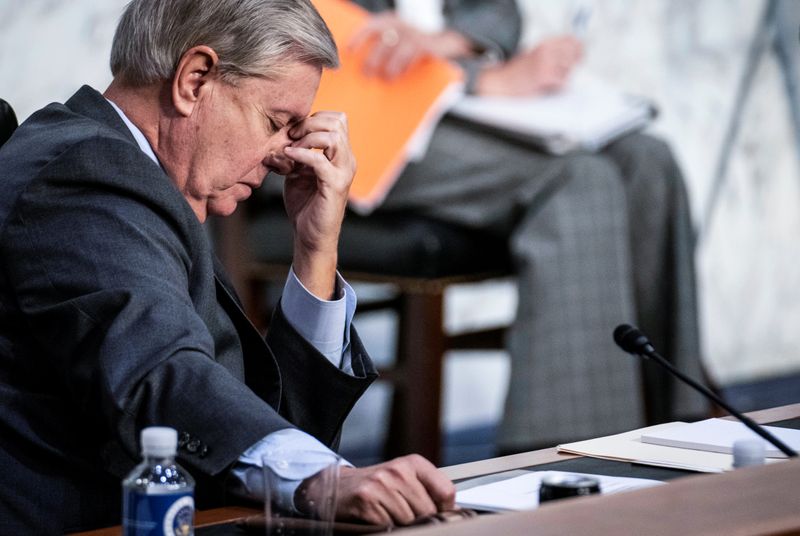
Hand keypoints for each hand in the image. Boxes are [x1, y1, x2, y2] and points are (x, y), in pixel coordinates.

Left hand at [282, 111, 355, 299]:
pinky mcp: (334, 186)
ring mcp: (343, 173)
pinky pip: (319, 161)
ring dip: (307, 138)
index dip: (314, 119)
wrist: (310, 236)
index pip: (337, 120)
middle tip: (291, 136)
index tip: (294, 132)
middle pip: (337, 122)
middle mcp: (346, 161)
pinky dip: (301, 155)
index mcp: (340, 155)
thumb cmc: (305, 205)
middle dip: (310, 124)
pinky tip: (287, 158)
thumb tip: (276, 141)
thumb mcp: (297, 172)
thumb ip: (294, 154)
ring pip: (333, 137)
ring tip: (291, 149)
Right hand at [332, 455, 454, 525]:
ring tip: (388, 516)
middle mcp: (398, 470)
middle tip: (405, 518)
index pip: (446, 491)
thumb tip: (451, 512)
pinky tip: (376, 519)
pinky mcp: (366, 500)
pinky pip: (389, 526)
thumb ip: (427, 492)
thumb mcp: (403, 481)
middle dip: (420, 521)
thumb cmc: (374, 487)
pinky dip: (385, 528)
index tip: (439, 517)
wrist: (336, 488)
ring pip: (409, 521)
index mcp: (413, 463)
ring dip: (401, 526)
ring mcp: (382, 484)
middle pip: (428, 511)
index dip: (445, 511)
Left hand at [350, 12, 472, 79]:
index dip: (358, 37)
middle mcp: (400, 25)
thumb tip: (362, 67)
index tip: (349, 50)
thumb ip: (381, 45)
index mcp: (389, 21)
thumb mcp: (395, 38)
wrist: (442, 42)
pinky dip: (406, 67)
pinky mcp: (425, 46)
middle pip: (382, 42)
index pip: (370, 26)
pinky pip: (413, 57)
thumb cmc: (411, 44)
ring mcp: (413, 35)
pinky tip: (401, 75)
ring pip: (397, 52)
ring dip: (390, 67)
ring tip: (386, 79)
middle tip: (366, 74)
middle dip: (373, 60)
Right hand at [476, 35, 582, 96]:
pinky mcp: (546, 76)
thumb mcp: (535, 55)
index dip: (578, 51)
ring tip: (546, 80)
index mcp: (545, 43)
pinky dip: (556, 87)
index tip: (579, 58)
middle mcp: (548, 50)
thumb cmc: (517, 73)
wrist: (502, 83)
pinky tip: (544, 86)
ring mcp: (547, 62)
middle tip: (559, 73)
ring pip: (569, 71)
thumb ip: (554, 54)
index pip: (572, 41)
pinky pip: (562, 82)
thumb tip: (576, 56)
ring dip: (562, 78)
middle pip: (574, 57)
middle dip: (570, 67)